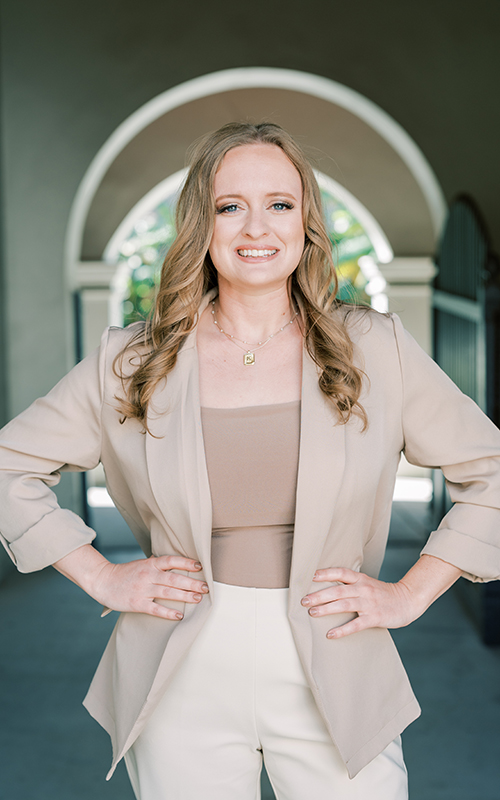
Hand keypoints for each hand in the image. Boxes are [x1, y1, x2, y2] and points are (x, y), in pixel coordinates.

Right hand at [54, 546, 207, 620]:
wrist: (103, 581)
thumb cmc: (125, 573)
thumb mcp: (142, 564)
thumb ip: (157, 564)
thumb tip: (177, 562)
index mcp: (150, 564)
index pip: (171, 561)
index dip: (186, 563)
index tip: (200, 566)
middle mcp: (148, 575)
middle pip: (174, 578)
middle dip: (191, 583)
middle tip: (205, 587)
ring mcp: (142, 589)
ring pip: (167, 592)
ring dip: (184, 596)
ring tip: (198, 599)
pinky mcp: (137, 603)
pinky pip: (155, 609)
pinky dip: (168, 612)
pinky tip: (179, 615)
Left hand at [301, 567, 418, 639]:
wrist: (408, 600)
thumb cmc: (383, 593)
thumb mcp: (367, 583)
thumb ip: (351, 583)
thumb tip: (327, 587)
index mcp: (361, 579)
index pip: (341, 572)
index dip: (325, 573)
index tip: (310, 576)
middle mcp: (363, 589)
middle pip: (338, 590)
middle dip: (319, 595)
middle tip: (303, 600)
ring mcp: (369, 603)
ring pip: (344, 604)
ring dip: (326, 609)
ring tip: (312, 613)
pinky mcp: (374, 618)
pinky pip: (356, 624)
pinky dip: (342, 630)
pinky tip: (330, 634)